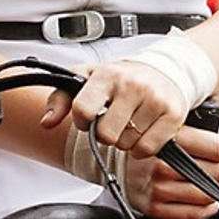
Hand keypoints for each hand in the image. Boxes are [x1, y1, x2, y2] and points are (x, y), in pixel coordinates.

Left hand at [45, 52, 196, 161]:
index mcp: (107, 75)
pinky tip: (143, 131)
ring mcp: (154, 100)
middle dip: (106, 134)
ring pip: (127, 145)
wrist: (165, 68)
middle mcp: (132, 85)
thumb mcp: (87, 78)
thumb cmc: (122, 77)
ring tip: (131, 122)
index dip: (82, 121)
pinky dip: (142, 147)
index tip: (89, 117)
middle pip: (106, 135)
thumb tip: (46, 122)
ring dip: (125, 140)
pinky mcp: (172, 114)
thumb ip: (60, 98)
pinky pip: (147, 149)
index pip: (82, 110)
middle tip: (113, 122)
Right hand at [139, 119, 218, 218]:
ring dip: (210, 190)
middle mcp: (162, 162)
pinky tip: (197, 197)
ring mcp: (157, 187)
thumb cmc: (157, 135)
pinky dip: (202, 208)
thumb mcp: (186, 113)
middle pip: (217, 174)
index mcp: (171, 137)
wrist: (117, 157)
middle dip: (218, 170)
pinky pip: (193, 214)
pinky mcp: (154, 207)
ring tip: (200, 179)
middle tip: (208, 165)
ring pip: (207, 196)